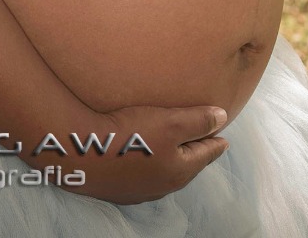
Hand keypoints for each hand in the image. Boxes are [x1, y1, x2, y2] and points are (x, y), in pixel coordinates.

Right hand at [70, 103, 228, 204]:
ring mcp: (140, 190)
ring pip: (165, 171)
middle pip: (187, 164)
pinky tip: (143, 154)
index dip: (215, 141)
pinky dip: (151, 162)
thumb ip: (198, 121)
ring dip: (172, 157)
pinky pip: (144, 174)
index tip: (224, 136)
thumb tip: (222, 118)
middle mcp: (163, 185)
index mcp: (180, 170)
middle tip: (202, 138)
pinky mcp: (119, 187)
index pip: (206, 154)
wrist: (83, 151)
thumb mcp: (170, 122)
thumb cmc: (131, 135)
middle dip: (195, 151)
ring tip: (174, 145)